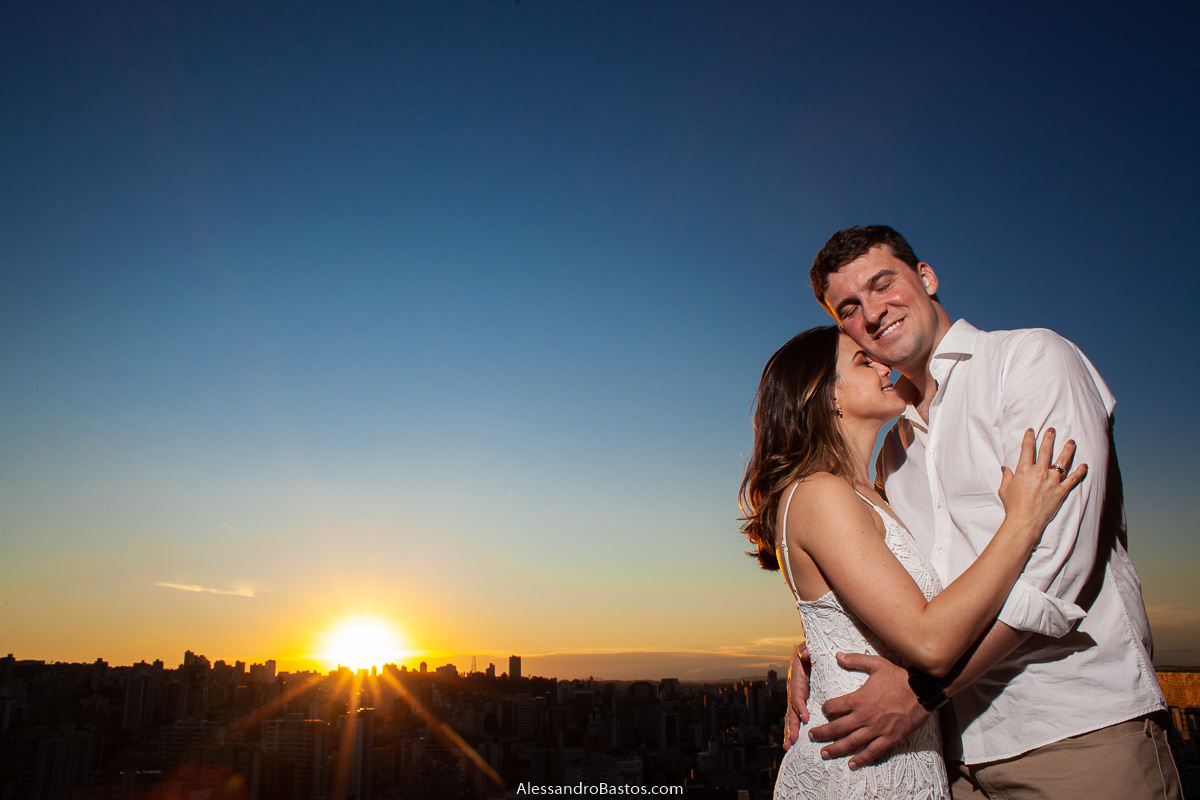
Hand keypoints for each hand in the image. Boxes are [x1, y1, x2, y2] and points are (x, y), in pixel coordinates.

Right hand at [783, 643, 810, 749]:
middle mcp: (794, 691)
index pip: (797, 695)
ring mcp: (798, 698)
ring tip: (789, 746)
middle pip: (792, 711)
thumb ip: (806, 650)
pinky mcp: (804, 702)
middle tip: (792, 740)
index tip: (806, 717)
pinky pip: (799, 717)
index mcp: (796, 679)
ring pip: (793, 717)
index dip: (800, 706)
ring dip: (791, 731)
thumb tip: (805, 655)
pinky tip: (796, 743)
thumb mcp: (808, 648)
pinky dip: (797, 729)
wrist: (810, 654)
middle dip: (791, 726)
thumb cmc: (810, 651)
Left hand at [809, 653, 929, 768]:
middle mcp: (864, 716)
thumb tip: (838, 655)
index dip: (825, 709)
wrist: (922, 691)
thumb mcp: (876, 664)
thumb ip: (855, 660)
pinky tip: (852, 764)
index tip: (823, 710)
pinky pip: (872, 752)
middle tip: (812, 736)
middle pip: (837, 728)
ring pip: (851, 743)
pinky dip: (861, 759)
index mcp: (858, 699)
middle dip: (822, 733)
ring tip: (824, 753)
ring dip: (836, 749)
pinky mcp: (889, 738)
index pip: (833, 707)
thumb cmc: (899, 678)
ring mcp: (876, 729)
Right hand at [998, 428, 1087, 535]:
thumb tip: (1005, 469)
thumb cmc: (1013, 507)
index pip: (1027, 449)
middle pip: (1046, 450)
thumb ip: (1006, 477)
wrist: (1024, 521)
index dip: (1029, 438)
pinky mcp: (1061, 491)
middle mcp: (1039, 472)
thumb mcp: (1004, 490)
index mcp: (1024, 470)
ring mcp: (1052, 481)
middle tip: (1052, 430)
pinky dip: (1080, 472)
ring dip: (1067, 450)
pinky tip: (1084, 465)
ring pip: (1062, 461)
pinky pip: (1073, 479)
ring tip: (1071, 442)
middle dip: (1049, 438)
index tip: (1031, 431)